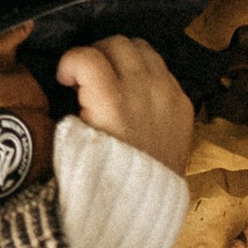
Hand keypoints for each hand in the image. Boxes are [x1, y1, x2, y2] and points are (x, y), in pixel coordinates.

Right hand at [54, 37, 193, 173]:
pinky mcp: (183, 103)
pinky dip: (146, 73)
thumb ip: (74, 106)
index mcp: (111, 100)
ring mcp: (168, 94)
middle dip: (95, 54)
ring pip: (143, 48)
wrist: (143, 204)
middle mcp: (143, 89)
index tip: (64, 80)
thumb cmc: (101, 175)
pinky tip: (136, 93)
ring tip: (113, 78)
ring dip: (122, 58)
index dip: (68, 63)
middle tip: (87, 76)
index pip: (85, 56)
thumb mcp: (74, 142)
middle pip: (117, 43)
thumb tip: (72, 85)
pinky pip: (163, 70)